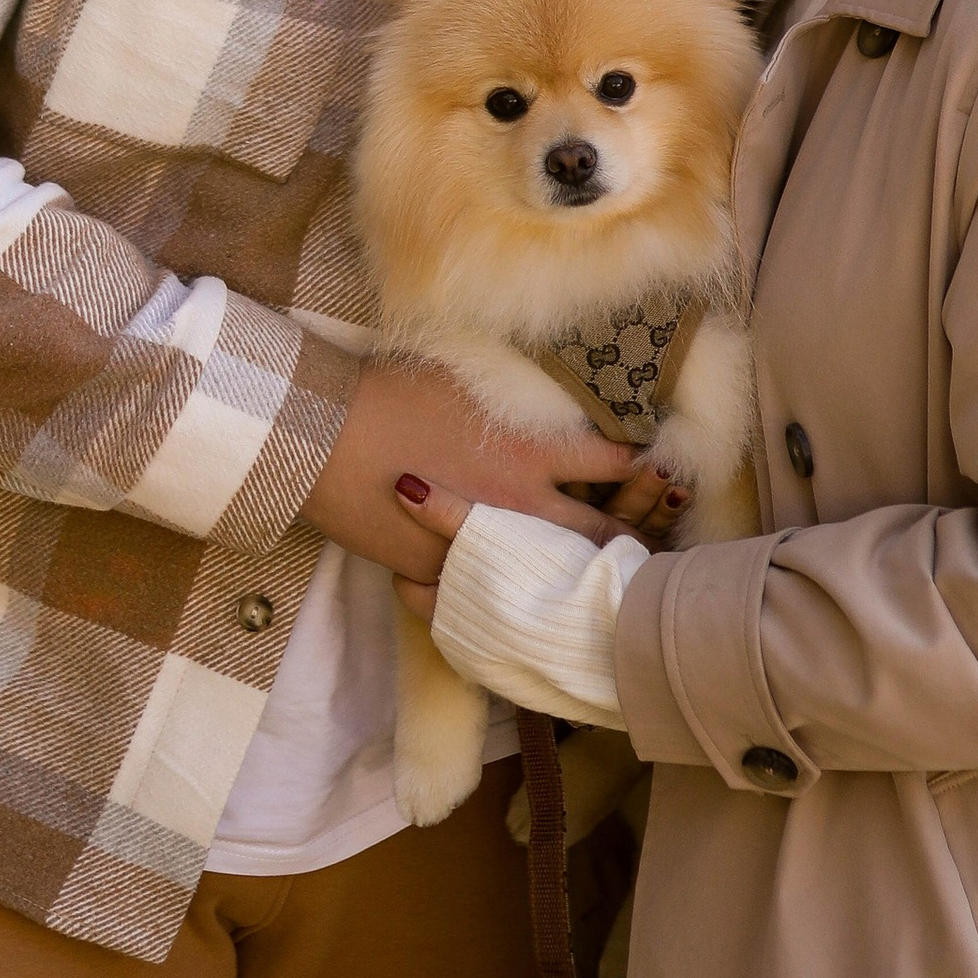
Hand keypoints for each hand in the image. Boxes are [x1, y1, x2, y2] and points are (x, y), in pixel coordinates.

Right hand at [302, 366, 652, 590]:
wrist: (323, 435)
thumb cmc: (390, 390)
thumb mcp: (468, 378)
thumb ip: (517, 395)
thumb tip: (547, 391)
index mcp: (534, 450)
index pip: (615, 461)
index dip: (642, 463)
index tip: (655, 464)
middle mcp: (522, 504)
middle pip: (601, 530)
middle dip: (636, 533)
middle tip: (652, 539)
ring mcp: (485, 546)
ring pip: (555, 573)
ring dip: (587, 575)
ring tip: (612, 578)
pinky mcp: (441, 573)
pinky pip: (491, 593)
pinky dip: (516, 597)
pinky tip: (527, 600)